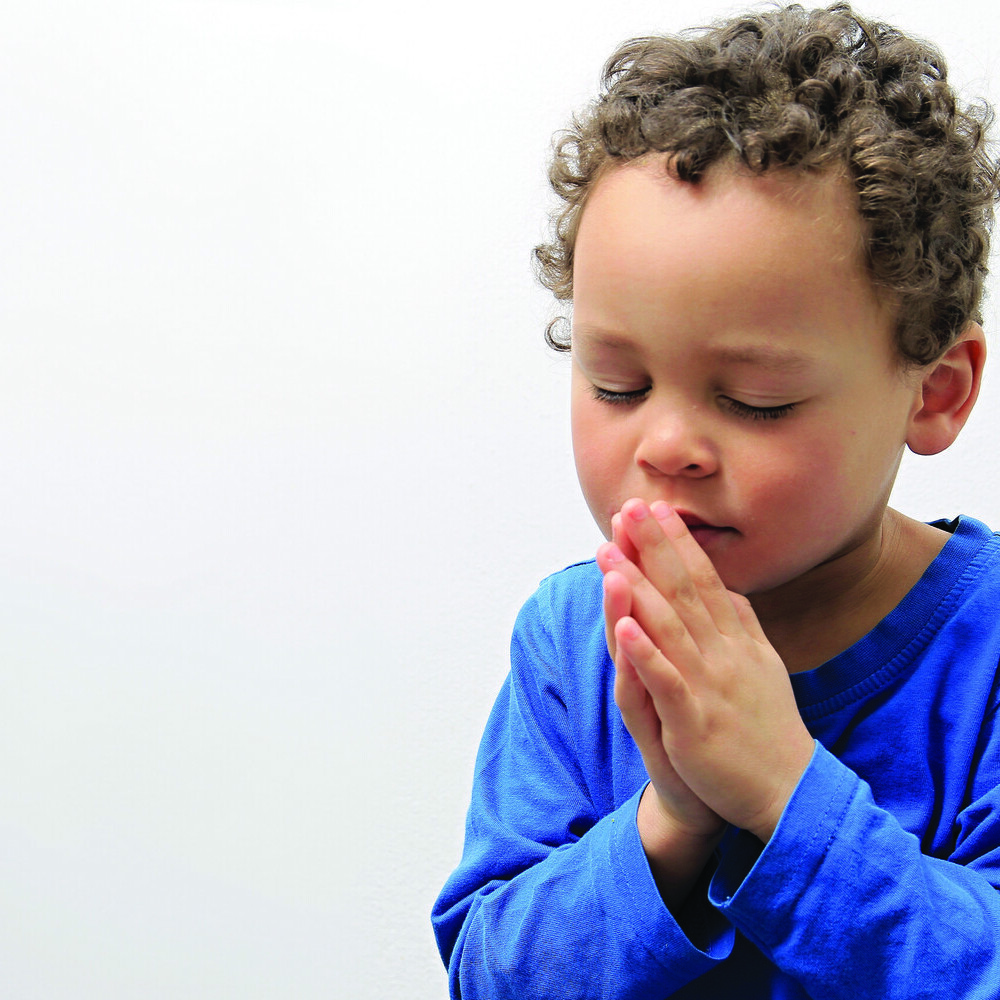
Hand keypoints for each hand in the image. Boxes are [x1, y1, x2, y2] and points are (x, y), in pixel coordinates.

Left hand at [598, 499, 814, 842]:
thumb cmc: (769, 728)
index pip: (705, 580)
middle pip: (684, 591)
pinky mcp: (695, 722)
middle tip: (629, 507)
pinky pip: (667, 682)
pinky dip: (646, 653)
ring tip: (608, 551)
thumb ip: (744, 626)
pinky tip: (624, 625)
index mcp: (737, 641)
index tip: (657, 507)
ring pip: (669, 627)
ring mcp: (710, 686)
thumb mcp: (763, 666)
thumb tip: (730, 588)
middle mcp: (724, 655)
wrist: (789, 793)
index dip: (678, 543)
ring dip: (637, 586)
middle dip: (653, 546)